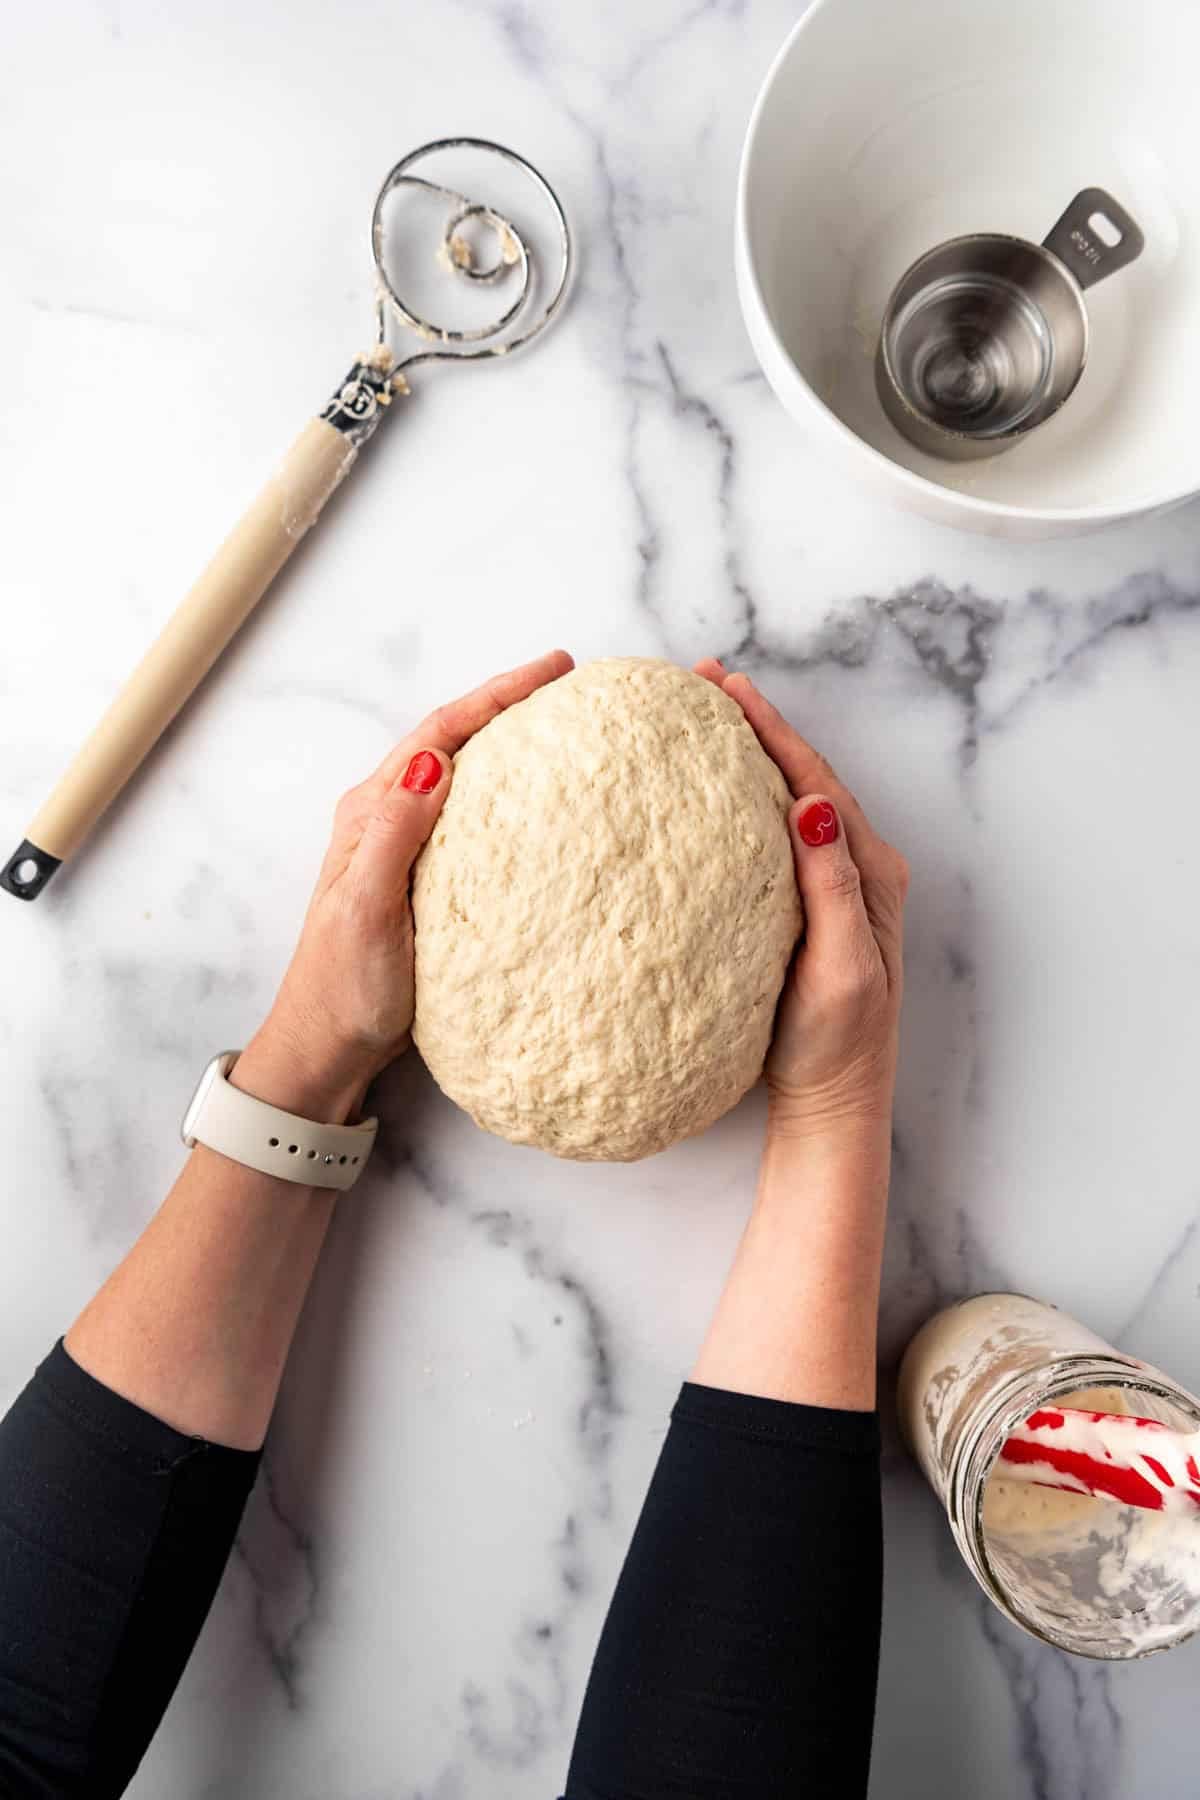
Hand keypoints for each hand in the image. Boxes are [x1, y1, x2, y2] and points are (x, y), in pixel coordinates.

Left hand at [242, 649, 574, 1119]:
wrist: (326, 1048)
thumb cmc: (343, 987)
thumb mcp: (367, 910)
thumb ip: (395, 835)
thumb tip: (434, 762)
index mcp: (370, 813)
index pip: (440, 733)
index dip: (496, 695)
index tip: (554, 670)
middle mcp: (384, 818)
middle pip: (453, 740)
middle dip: (508, 705)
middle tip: (570, 684)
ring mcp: (403, 849)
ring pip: (463, 776)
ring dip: (508, 746)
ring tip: (563, 729)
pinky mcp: (422, 881)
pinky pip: (472, 819)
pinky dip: (507, 797)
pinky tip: (542, 806)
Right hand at [695, 660, 907, 1141]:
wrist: (834, 1103)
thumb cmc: (835, 1045)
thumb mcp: (839, 968)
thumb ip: (830, 886)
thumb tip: (810, 804)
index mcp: (868, 872)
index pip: (816, 780)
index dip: (771, 729)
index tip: (726, 686)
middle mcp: (857, 868)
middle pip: (804, 776)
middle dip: (757, 725)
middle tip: (703, 681)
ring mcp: (833, 887)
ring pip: (790, 799)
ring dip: (752, 755)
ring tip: (706, 718)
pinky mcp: (808, 909)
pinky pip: (776, 835)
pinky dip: (747, 799)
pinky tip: (715, 795)